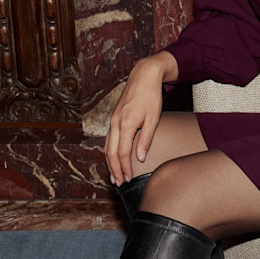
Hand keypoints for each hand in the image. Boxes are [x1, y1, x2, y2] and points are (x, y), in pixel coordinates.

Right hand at [104, 52, 177, 184]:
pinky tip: (112, 158)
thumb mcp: (153, 119)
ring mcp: (112, 120)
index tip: (129, 179)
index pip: (123, 153)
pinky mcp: (113, 118)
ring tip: (114, 175)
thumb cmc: (150, 96)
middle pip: (111, 152)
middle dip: (114, 169)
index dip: (125, 168)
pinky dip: (109, 151)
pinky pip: (108, 138)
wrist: (143, 76)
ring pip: (107, 146)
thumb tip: (140, 159)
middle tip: (119, 182)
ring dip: (110, 162)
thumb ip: (146, 140)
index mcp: (126, 124)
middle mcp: (115, 123)